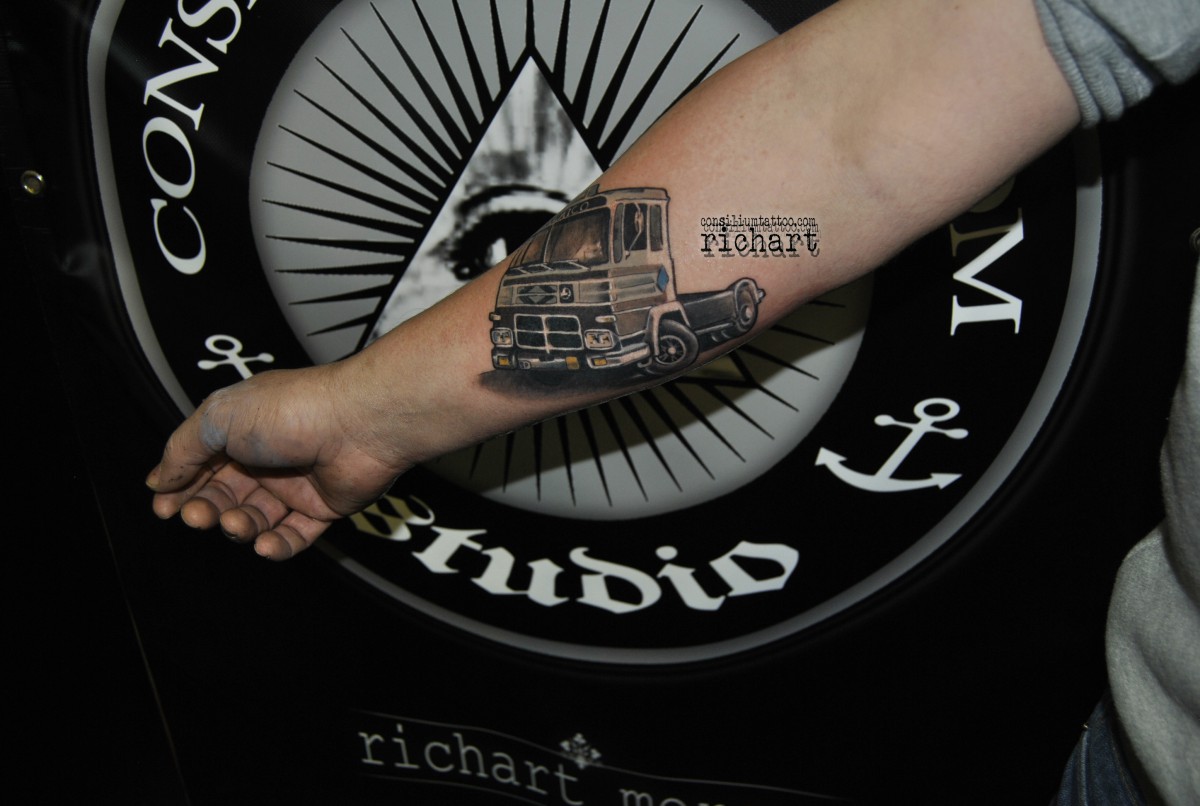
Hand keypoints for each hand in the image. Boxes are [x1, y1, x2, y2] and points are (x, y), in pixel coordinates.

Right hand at [145, 361, 410, 559]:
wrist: (360, 424)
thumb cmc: (296, 409)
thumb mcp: (220, 418)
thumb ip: (183, 449)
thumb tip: (158, 480)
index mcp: (242, 427)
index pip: (201, 463)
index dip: (180, 487)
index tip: (164, 508)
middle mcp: (268, 454)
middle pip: (225, 494)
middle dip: (206, 509)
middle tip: (196, 516)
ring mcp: (297, 482)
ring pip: (256, 518)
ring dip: (239, 527)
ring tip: (236, 523)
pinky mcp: (324, 507)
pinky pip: (294, 535)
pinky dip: (276, 545)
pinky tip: (264, 544)